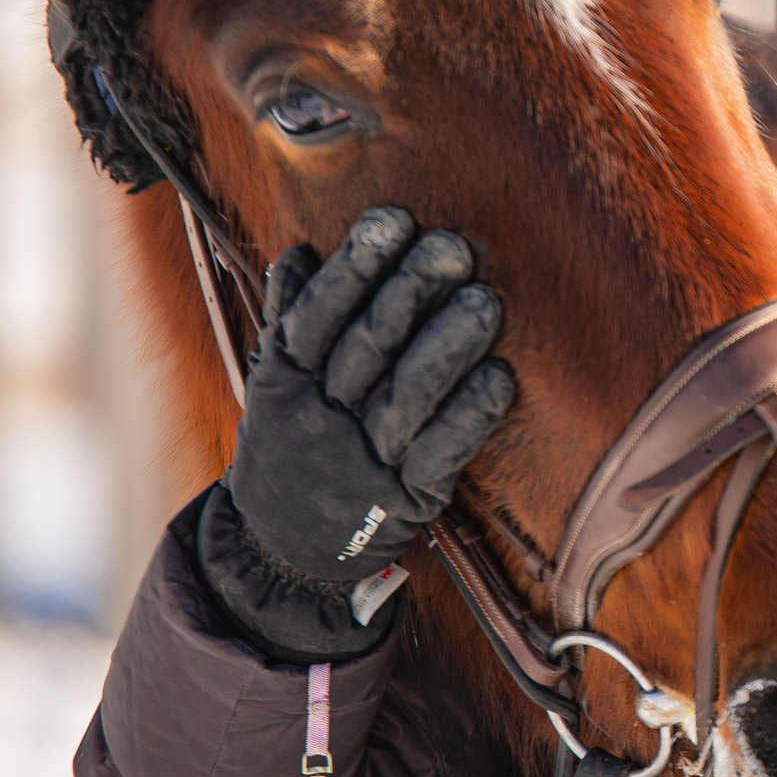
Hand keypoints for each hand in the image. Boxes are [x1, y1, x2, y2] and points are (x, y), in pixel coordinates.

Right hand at [198, 208, 513, 661]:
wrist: (281, 556)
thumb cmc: (292, 449)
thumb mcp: (275, 388)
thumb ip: (288, 321)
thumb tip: (302, 253)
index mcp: (283, 386)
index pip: (316, 317)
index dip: (355, 268)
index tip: (394, 220)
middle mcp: (319, 422)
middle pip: (367, 349)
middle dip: (411, 292)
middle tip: (454, 246)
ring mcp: (363, 463)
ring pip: (407, 397)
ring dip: (450, 345)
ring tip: (487, 299)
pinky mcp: (407, 501)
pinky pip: (441, 454)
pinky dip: (470, 415)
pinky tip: (501, 377)